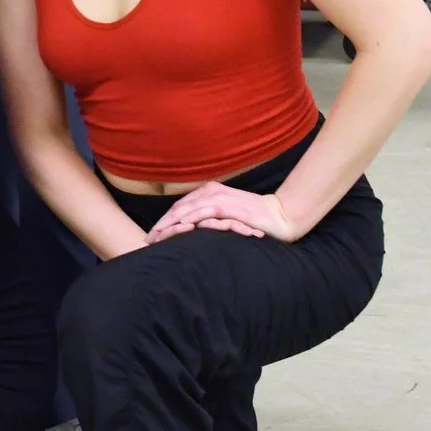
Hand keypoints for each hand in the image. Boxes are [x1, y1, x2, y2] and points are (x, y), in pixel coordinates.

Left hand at [149, 183, 295, 243]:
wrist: (281, 214)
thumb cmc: (254, 216)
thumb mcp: (227, 213)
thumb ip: (209, 215)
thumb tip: (190, 228)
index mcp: (209, 191)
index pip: (180, 206)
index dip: (164, 220)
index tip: (153, 234)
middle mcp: (211, 192)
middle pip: (179, 207)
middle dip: (163, 223)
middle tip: (149, 238)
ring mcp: (221, 198)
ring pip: (189, 210)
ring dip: (171, 223)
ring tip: (159, 236)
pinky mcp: (230, 207)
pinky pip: (207, 213)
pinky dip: (192, 219)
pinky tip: (180, 229)